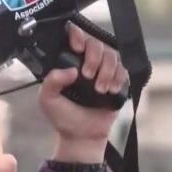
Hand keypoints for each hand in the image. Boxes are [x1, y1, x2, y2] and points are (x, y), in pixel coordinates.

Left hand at [39, 23, 127, 162]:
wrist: (82, 136)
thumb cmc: (63, 117)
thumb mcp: (47, 99)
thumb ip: (51, 81)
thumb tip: (70, 70)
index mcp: (68, 61)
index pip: (74, 36)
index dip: (77, 35)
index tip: (76, 47)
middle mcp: (86, 62)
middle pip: (96, 43)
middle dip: (93, 58)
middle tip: (87, 76)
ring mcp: (103, 70)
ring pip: (111, 54)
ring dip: (106, 70)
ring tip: (99, 89)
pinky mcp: (117, 81)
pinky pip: (124, 69)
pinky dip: (118, 78)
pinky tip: (110, 90)